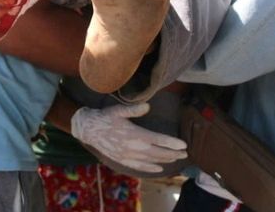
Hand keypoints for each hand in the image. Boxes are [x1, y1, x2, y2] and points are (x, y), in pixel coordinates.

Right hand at [71, 102, 186, 172]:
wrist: (88, 129)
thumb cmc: (105, 117)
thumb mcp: (118, 110)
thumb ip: (133, 109)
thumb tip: (147, 106)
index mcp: (134, 134)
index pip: (158, 140)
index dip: (172, 143)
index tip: (184, 145)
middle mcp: (133, 147)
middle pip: (158, 152)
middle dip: (173, 153)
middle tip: (185, 154)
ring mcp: (128, 156)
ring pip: (151, 161)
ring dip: (165, 160)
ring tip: (176, 159)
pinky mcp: (122, 160)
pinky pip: (139, 167)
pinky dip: (150, 168)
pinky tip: (158, 168)